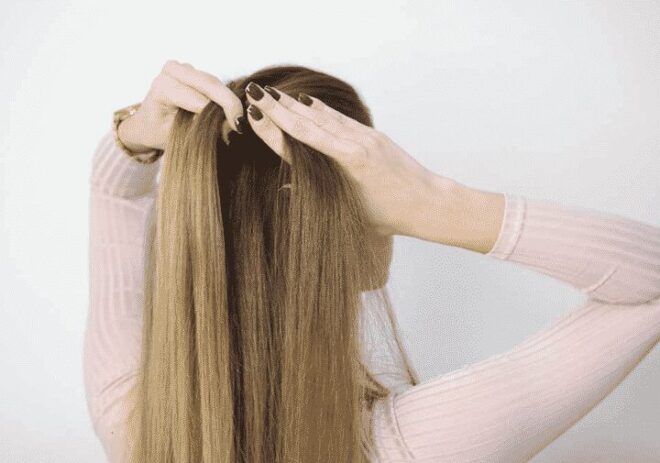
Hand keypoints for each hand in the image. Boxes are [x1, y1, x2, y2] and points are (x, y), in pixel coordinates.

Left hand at [117, 59, 245, 152]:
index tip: (237, 129)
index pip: (199, 98)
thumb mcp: (178, 137)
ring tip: (237, 120)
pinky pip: (215, 83)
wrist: (147, 123)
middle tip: (243, 123)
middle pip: (210, 84)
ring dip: (228, 100)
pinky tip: (231, 112)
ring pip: (215, 82)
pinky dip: (224, 96)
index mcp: (163, 86)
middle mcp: (172, 71)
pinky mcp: (194, 71)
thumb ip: (203, 129)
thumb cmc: (158, 132)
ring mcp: (184, 68)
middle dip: (230, 103)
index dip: (220, 113)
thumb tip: (230, 127)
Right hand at [243, 82, 448, 237]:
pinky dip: (319, 110)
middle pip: (307, 123)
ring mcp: (364, 138)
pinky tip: (305, 102)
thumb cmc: (390, 216)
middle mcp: (352, 147)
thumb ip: (317, 198)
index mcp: (346, 167)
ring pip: (321, 117)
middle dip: (278, 107)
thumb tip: (286, 189)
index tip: (254, 113)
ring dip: (295, 105)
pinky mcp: (372, 136)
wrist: (428, 203)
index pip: (300, 142)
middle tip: (253, 92)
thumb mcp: (348, 212)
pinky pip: (339, 119)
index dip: (274, 128)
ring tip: (272, 93)